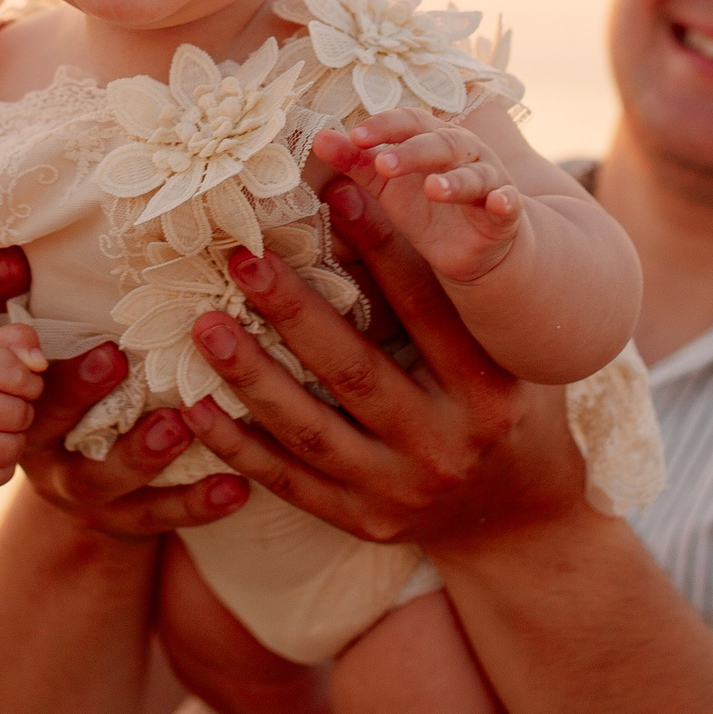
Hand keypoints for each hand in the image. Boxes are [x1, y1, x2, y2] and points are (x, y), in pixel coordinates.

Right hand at [0, 245, 250, 537]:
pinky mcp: (123, 522)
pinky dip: (197, 507)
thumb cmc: (50, 389)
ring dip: (145, 458)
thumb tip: (10, 250)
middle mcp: (47, 460)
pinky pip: (157, 520)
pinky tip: (238, 489)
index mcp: (25, 412)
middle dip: (92, 404)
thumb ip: (9, 303)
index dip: (62, 375)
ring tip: (183, 428)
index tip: (106, 349)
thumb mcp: (19, 351)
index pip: (33, 392)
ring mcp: (85, 498)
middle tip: (129, 369)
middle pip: (60, 435)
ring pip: (108, 487)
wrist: (62, 476)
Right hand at [0, 322, 49, 488]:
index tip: (19, 381)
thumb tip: (39, 364)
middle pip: (18, 416)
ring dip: (16, 439)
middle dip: (24, 410)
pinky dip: (2, 466)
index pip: (20, 378)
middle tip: (9, 404)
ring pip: (8, 451)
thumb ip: (22, 339)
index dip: (30, 382)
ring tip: (3, 426)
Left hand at [178, 177, 585, 549]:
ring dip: (250, 377)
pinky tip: (194, 407)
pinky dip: (238, 445)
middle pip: (355, 371)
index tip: (336, 193)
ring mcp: (400, 490)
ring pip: (310, 431)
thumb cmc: (507, 405)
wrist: (518, 516)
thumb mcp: (506, 352)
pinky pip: (289, 483)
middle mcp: (445, 445)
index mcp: (487, 392)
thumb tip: (383, 209)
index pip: (427, 310)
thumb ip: (456, 298)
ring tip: (204, 326)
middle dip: (293, 311)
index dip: (382, 248)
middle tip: (242, 258)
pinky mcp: (363, 520)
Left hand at [314, 110, 524, 285]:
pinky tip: (499, 203)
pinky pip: (508, 203)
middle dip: (412, 152)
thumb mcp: (387, 185)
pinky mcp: (505, 211)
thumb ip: (357, 162)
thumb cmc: (428, 206)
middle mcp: (464, 151)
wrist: (475, 245)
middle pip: (440, 143)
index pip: (409, 122)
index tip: (355, 137)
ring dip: (455, 180)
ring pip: (474, 174)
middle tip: (383, 164)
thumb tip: (318, 138)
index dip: (384, 127)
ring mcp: (488, 179)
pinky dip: (504, 201)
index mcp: (432, 138)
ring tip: (433, 188)